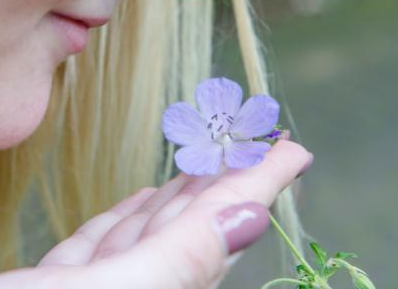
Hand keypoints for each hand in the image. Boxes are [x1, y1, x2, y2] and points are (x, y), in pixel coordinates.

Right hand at [0, 136, 311, 288]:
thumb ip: (182, 257)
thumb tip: (253, 217)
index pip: (222, 230)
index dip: (260, 184)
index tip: (294, 148)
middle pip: (192, 230)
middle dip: (223, 182)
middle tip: (251, 140)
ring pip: (149, 238)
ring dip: (178, 196)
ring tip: (205, 161)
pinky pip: (104, 249)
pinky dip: (125, 219)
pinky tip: (142, 197)